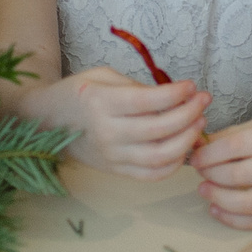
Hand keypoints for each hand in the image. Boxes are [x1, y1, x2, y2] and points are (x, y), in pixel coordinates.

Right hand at [64, 67, 211, 178]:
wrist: (48, 121)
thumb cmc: (78, 93)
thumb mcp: (103, 76)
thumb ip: (136, 87)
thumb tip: (172, 97)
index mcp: (102, 103)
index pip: (147, 101)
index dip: (175, 95)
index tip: (192, 86)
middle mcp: (107, 133)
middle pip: (158, 129)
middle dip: (189, 115)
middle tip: (203, 101)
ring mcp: (112, 156)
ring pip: (160, 156)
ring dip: (187, 140)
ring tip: (199, 123)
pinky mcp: (116, 171)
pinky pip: (151, 174)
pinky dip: (174, 164)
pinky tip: (184, 147)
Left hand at [191, 113, 251, 229]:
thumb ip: (235, 134)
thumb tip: (200, 146)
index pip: (236, 146)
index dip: (209, 153)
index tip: (195, 156)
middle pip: (238, 175)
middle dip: (210, 174)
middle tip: (198, 172)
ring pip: (246, 203)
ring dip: (218, 198)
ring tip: (204, 190)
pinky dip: (232, 218)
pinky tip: (218, 209)